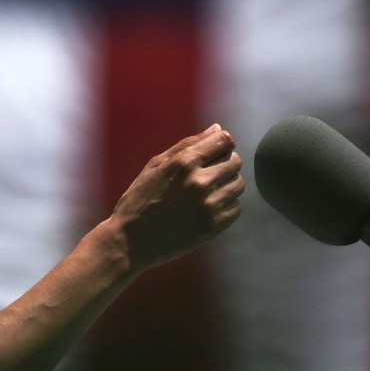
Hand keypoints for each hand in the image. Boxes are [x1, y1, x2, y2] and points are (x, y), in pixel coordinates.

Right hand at [107, 124, 243, 270]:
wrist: (131, 240)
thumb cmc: (140, 198)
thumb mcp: (156, 165)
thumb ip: (188, 145)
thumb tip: (218, 129)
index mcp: (184, 163)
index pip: (225, 141)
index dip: (222, 143)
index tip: (213, 151)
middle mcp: (200, 182)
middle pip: (235, 162)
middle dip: (225, 163)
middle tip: (208, 173)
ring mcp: (208, 206)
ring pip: (238, 185)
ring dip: (227, 184)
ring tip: (207, 192)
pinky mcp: (213, 227)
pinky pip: (236, 208)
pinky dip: (226, 206)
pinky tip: (207, 208)